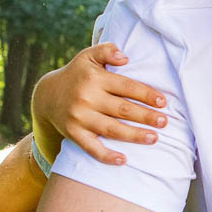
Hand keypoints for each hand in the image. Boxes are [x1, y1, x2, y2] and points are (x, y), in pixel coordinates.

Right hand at [31, 43, 166, 165]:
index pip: (126, 87)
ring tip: (154, 138)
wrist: (47, 96)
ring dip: (134, 135)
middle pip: (122, 109)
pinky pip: (91, 148)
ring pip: (111, 129)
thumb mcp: (88, 56)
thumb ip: (107, 50)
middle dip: (145, 116)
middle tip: (164, 122)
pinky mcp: (73, 134)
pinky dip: (106, 156)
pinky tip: (123, 160)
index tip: (163, 102)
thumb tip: (125, 57)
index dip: (146, 94)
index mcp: (94, 78)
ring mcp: (79, 118)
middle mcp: (87, 98)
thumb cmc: (77, 74)